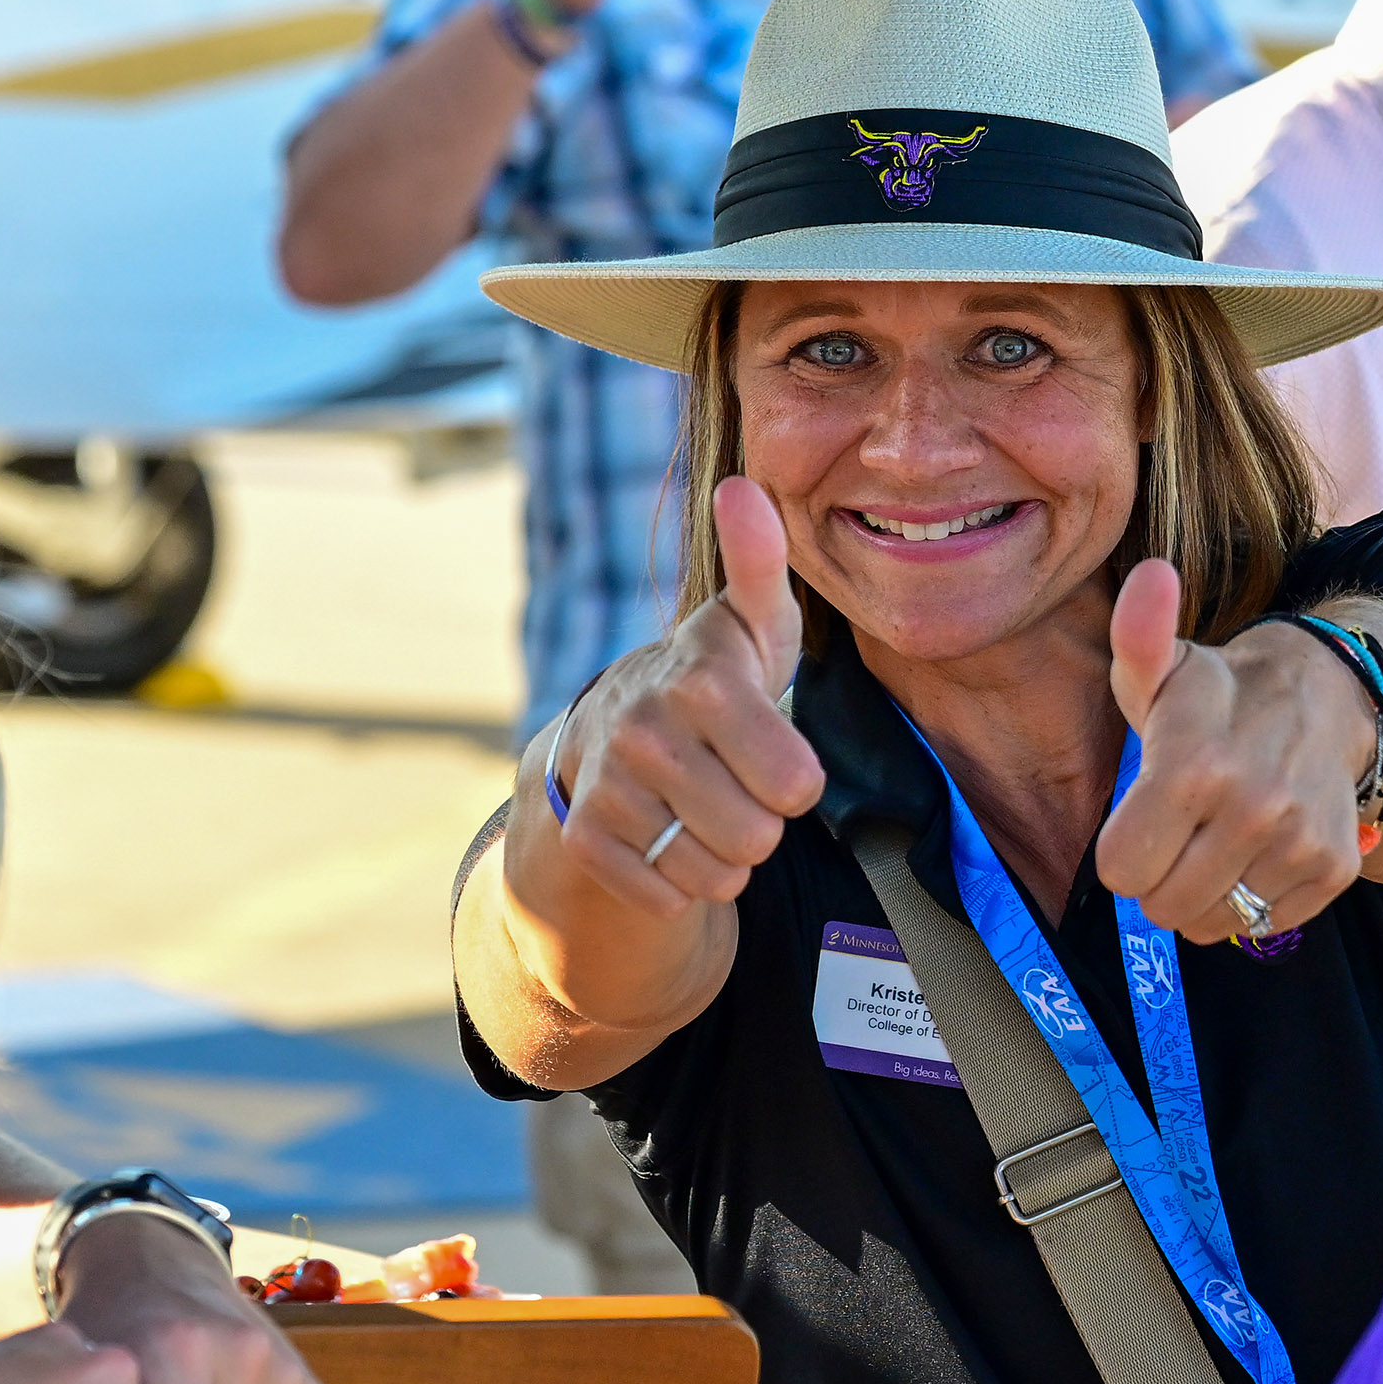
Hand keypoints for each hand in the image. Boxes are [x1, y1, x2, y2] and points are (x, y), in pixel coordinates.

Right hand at [542, 477, 821, 913]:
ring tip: (703, 806)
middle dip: (759, 820)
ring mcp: (608, 788)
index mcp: (700, 681)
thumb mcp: (748, 627)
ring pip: (716, 874)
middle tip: (735, 782)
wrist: (609, 733)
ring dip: (721, 854)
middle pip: (758, 837)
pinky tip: (665, 833)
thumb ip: (762, 565)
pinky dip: (679, 880)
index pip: (796, 785)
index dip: (794, 778)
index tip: (769, 748)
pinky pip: (671, 897)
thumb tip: (743, 486)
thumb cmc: (711, 680)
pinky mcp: (586, 840)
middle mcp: (645, 732)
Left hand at [1099, 561, 1372, 945]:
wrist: (1327, 698)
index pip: (1121, 872)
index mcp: (1194, 766)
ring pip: (1212, 923)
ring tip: (1217, 839)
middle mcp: (1252, 809)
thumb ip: (1137, 635)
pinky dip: (1253, 899)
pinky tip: (1258, 849)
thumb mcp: (1165, 666)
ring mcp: (1299, 842)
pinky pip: (1264, 925)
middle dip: (1160, 875)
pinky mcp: (1334, 869)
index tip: (1146, 813)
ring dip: (1205, 893)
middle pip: (1162, 906)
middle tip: (1179, 830)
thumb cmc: (1218, 693)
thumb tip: (1151, 573)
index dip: (1124, 848)